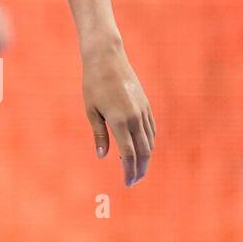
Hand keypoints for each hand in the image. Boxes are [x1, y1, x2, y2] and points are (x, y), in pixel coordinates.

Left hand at [82, 40, 155, 186]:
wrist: (107, 58)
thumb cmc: (93, 84)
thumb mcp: (91, 110)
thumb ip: (99, 134)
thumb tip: (103, 156)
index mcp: (119, 121)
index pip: (128, 154)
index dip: (129, 171)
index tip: (127, 183)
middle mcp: (135, 118)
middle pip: (143, 152)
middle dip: (139, 169)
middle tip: (133, 181)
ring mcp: (143, 111)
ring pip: (149, 142)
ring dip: (145, 158)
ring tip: (137, 168)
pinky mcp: (146, 105)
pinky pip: (151, 129)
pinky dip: (149, 142)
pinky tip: (142, 148)